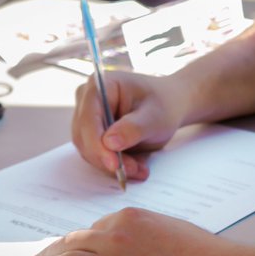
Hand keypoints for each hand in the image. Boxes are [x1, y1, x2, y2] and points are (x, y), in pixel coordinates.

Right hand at [72, 72, 190, 181]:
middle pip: (84, 137)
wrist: (169, 105)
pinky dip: (116, 164)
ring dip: (113, 165)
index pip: (89, 118)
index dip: (97, 144)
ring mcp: (88, 118)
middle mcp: (88, 100)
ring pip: (89, 150)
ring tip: (139, 168)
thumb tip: (108, 143)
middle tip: (134, 170)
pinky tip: (135, 165)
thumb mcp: (154, 116)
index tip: (113, 163)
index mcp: (100, 85)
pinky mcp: (93, 134)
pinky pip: (97, 156)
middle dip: (108, 158)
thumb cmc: (163, 103)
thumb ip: (132, 128)